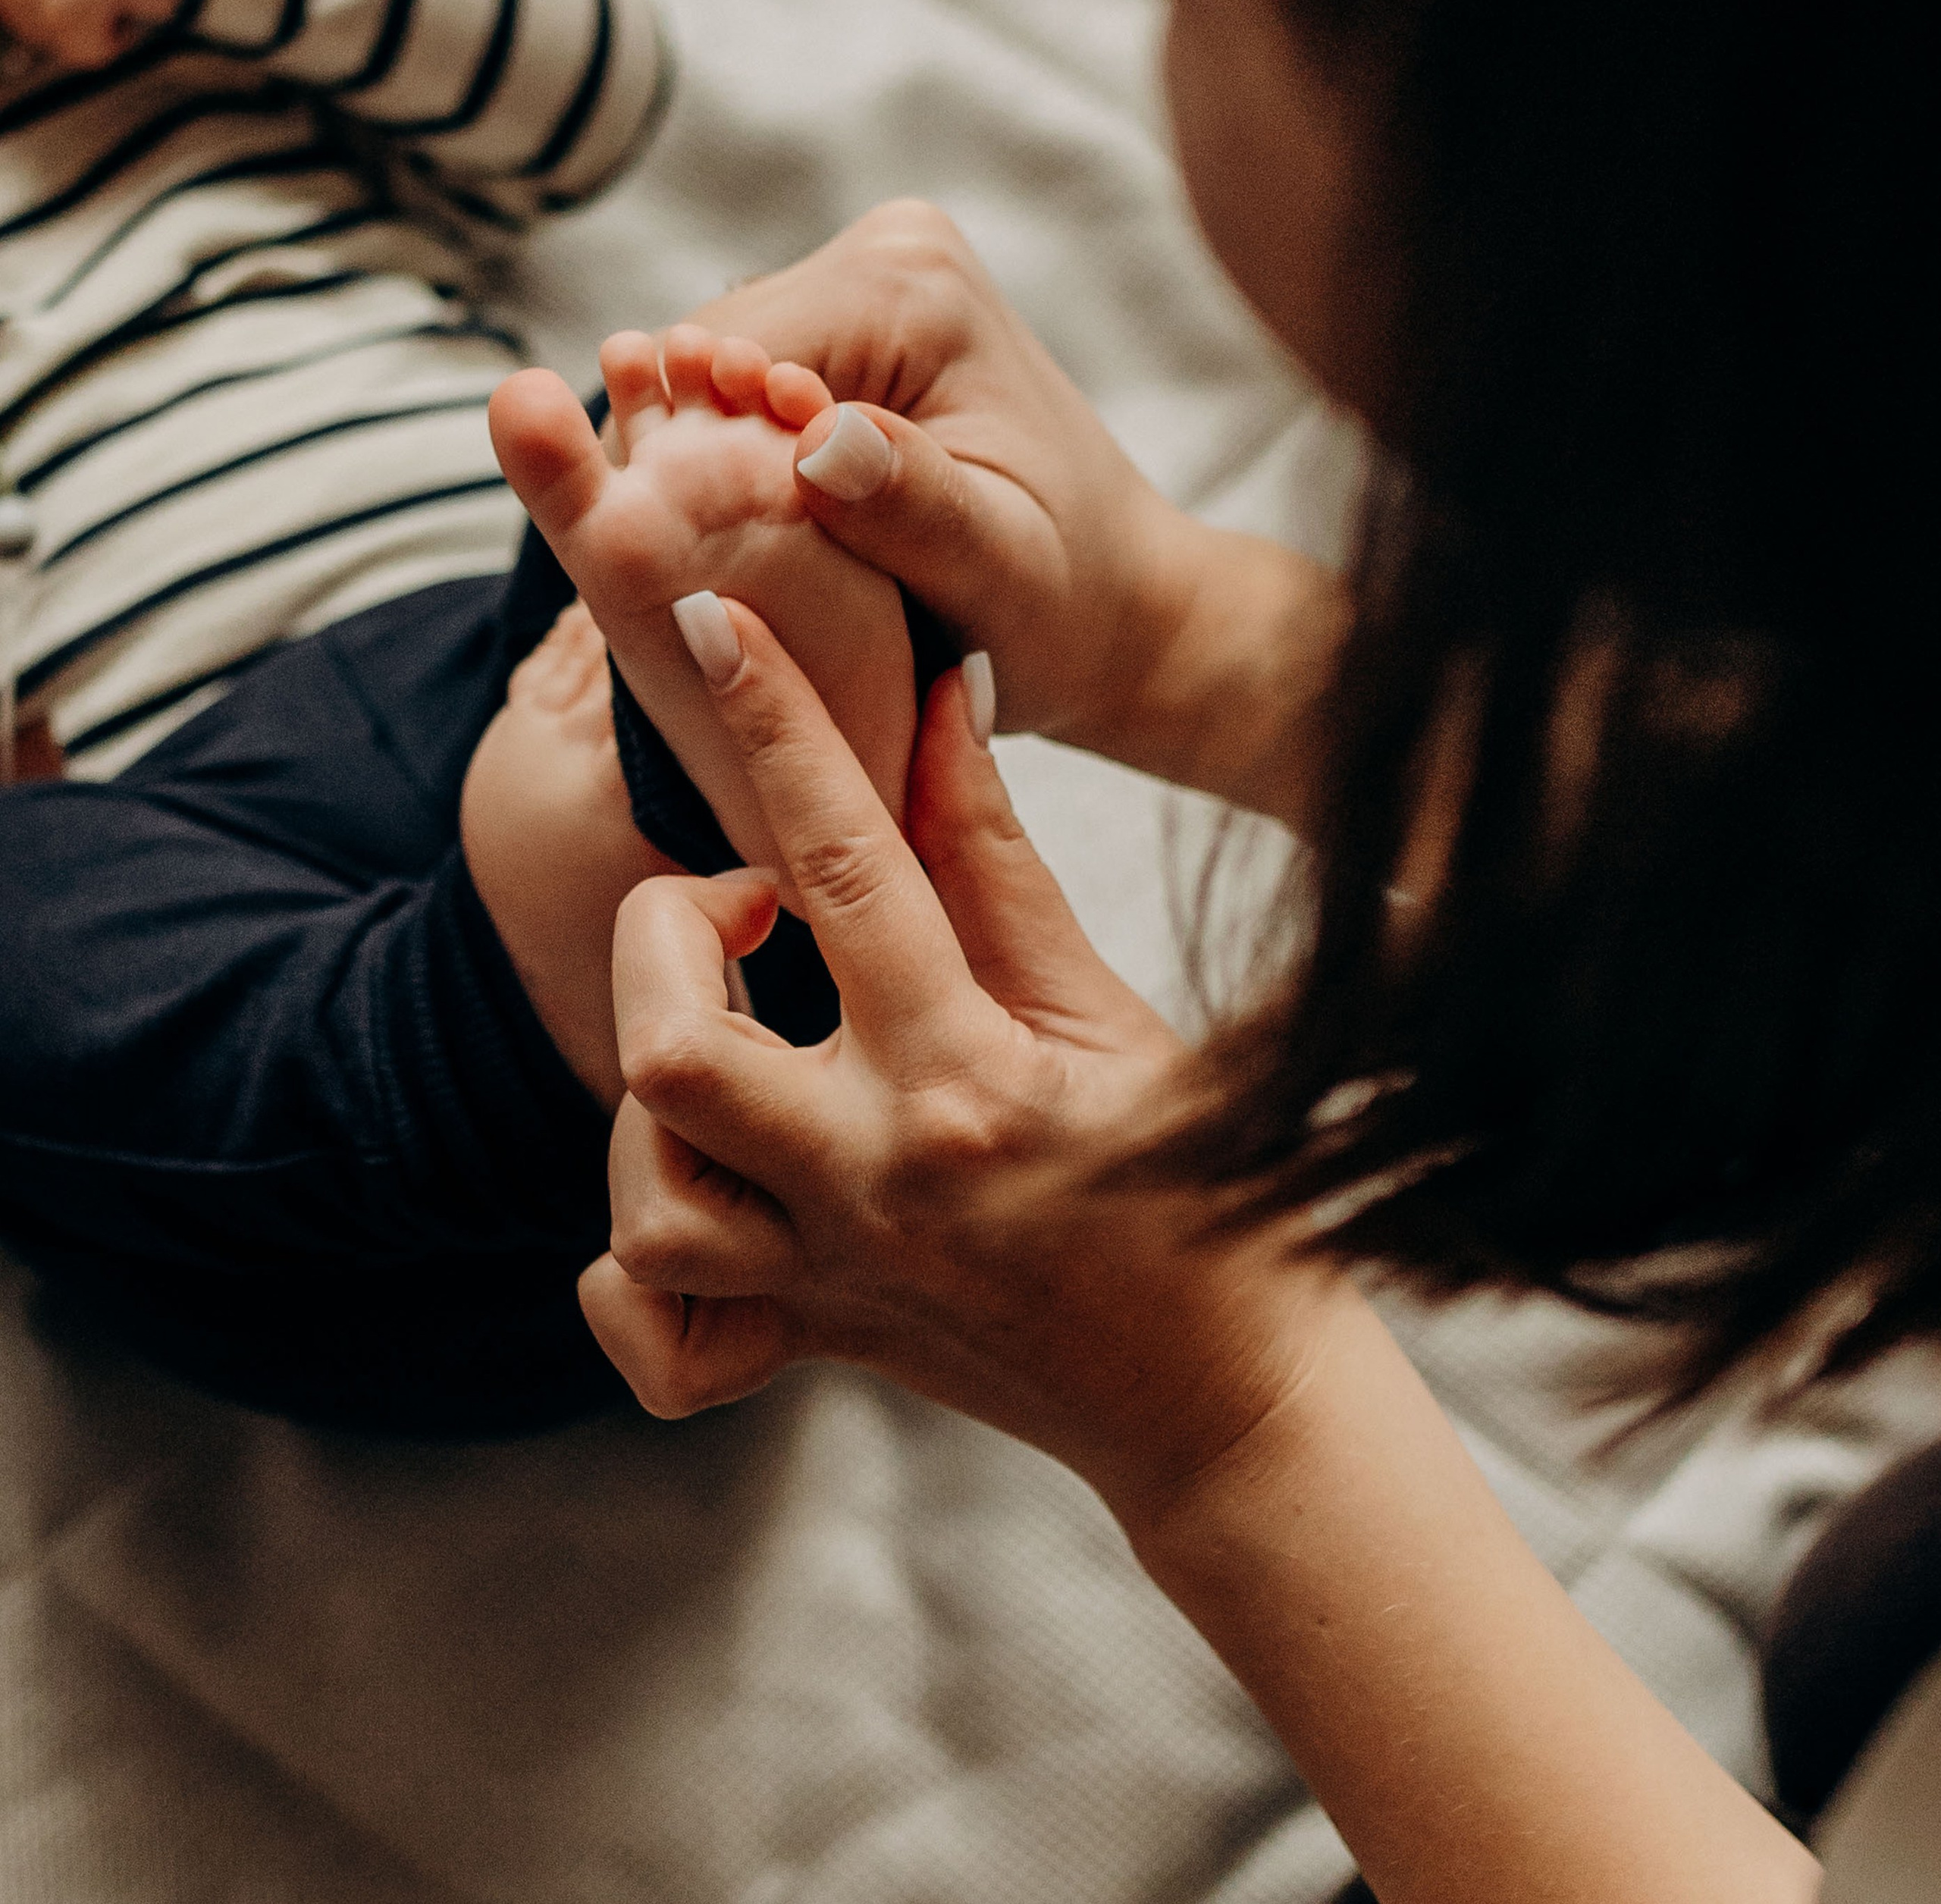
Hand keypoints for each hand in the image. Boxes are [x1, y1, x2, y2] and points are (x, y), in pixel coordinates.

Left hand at [578, 600, 1330, 1524]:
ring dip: (658, 1094)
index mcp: (968, 1076)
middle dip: (669, 932)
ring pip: (643, 1193)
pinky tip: (710, 1192)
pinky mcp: (808, 1347)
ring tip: (744, 1044)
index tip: (717, 619)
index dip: (776, 721)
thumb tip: (935, 698)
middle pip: (668, 1045)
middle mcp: (877, 1180)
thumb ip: (995, 859)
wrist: (1232, 1407)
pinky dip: (639, 1269)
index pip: (843, 860)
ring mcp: (831, 1280)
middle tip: (750, 907)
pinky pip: (652, 1332)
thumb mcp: (1107, 1007)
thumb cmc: (1199, 1190)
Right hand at [649, 204, 1342, 812]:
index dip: (681, 468)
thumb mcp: (997, 575)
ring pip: (698, 384)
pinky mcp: (841, 326)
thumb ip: (910, 507)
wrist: (1114, 604)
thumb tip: (815, 439)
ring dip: (695, 476)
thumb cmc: (1063, 604)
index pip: (721, 361)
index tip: (689, 574)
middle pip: (697, 362)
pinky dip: (725, 474)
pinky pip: (730, 400)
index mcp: (911, 285)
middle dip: (685, 472)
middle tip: (702, 588)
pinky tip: (751, 547)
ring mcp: (859, 279)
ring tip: (728, 575)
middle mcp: (881, 249)